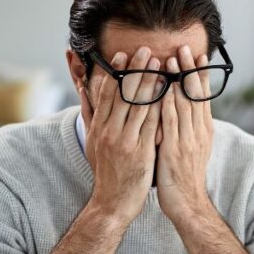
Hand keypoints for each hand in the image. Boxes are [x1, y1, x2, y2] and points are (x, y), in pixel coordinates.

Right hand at [80, 47, 161, 225]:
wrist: (112, 203)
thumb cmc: (106, 171)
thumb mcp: (92, 142)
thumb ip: (90, 114)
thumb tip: (83, 89)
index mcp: (99, 128)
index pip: (107, 94)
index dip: (115, 73)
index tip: (123, 55)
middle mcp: (110, 132)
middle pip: (123, 95)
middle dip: (136, 71)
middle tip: (147, 51)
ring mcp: (125, 142)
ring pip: (139, 106)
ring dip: (151, 83)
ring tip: (162, 65)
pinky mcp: (141, 152)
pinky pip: (152, 125)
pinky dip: (160, 107)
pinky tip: (170, 93)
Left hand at [156, 45, 214, 221]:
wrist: (187, 203)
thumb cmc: (184, 177)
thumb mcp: (191, 149)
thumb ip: (187, 128)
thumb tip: (184, 110)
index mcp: (203, 131)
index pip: (202, 97)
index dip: (199, 76)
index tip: (198, 56)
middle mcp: (198, 133)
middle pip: (195, 96)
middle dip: (189, 70)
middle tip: (185, 48)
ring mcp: (187, 141)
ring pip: (184, 105)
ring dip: (177, 80)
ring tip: (172, 59)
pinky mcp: (174, 150)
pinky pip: (170, 123)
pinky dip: (167, 104)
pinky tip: (163, 89)